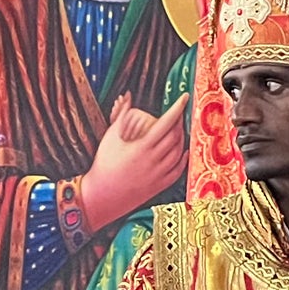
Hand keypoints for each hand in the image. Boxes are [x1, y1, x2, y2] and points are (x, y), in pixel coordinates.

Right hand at [78, 92, 189, 231]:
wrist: (103, 194)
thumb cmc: (104, 162)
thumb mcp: (111, 136)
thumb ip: (122, 114)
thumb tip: (128, 96)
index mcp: (141, 146)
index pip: (165, 122)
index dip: (177, 108)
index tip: (185, 97)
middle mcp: (152, 160)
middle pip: (175, 136)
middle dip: (180, 122)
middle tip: (180, 114)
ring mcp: (158, 174)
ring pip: (179, 152)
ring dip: (182, 139)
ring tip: (180, 130)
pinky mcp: (160, 185)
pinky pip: (178, 170)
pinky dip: (183, 158)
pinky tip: (183, 151)